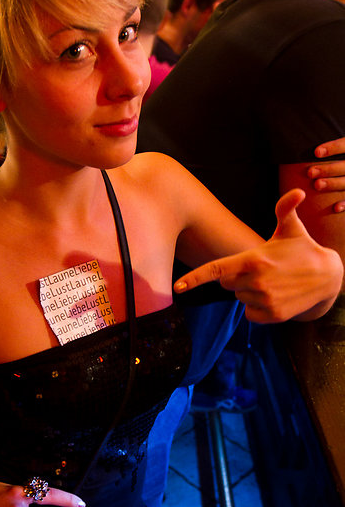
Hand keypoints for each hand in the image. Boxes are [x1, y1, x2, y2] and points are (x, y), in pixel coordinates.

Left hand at [174, 189, 342, 322]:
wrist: (328, 278)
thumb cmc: (302, 250)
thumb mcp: (291, 229)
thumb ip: (284, 209)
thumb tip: (297, 191)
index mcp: (252, 259)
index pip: (216, 270)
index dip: (194, 279)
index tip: (177, 287)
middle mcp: (255, 281)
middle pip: (226, 284)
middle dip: (236, 277)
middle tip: (260, 269)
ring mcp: (264, 300)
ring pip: (239, 299)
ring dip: (249, 292)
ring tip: (272, 281)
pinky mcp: (272, 315)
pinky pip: (249, 314)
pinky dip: (257, 308)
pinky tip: (274, 296)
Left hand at [308, 137, 344, 210]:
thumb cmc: (338, 156)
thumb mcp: (340, 147)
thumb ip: (327, 146)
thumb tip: (301, 133)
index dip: (333, 148)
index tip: (316, 152)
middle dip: (328, 169)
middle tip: (310, 172)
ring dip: (333, 184)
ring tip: (317, 185)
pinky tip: (335, 208)